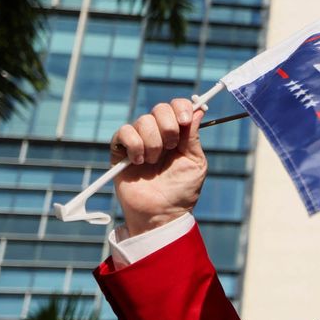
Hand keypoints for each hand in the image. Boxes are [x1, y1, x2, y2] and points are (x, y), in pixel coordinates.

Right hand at [110, 98, 207, 234]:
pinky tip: (138, 162)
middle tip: (171, 146)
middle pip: (160, 108)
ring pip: (143, 121)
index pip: (177, 107)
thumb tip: (199, 110)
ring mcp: (139, 140)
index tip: (185, 121)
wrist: (161, 213)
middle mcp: (158, 134)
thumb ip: (193, 137)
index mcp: (179, 135)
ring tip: (153, 162)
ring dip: (153, 142)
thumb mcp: (195, 163)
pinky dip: (134, 145)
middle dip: (168, 126)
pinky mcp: (120, 150)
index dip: (182, 107)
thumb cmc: (182, 191)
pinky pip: (124, 132)